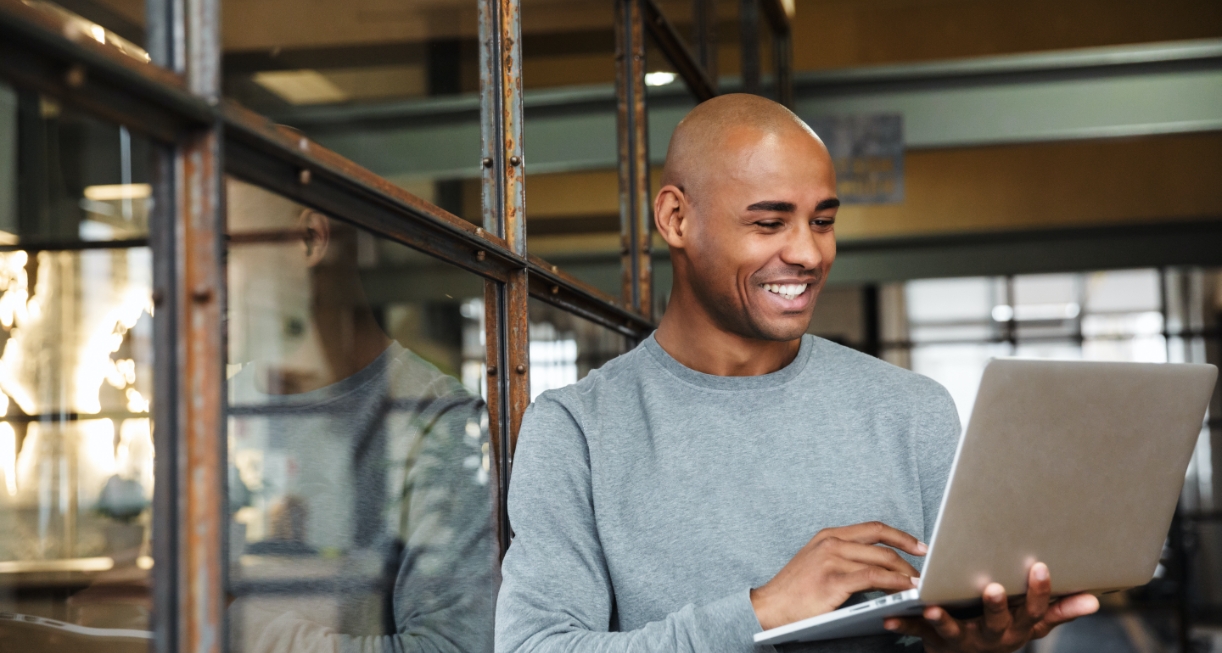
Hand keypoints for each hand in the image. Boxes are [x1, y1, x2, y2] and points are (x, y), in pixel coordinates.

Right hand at [751, 521, 926, 629]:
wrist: (770, 606)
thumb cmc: (795, 589)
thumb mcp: (817, 562)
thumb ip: (843, 556)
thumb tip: (875, 563)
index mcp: (829, 535)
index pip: (873, 528)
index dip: (900, 536)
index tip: (919, 546)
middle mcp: (831, 542)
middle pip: (881, 544)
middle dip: (909, 557)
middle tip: (925, 570)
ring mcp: (831, 560)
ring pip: (881, 561)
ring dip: (905, 573)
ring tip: (919, 584)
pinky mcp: (833, 580)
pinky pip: (873, 578)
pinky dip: (894, 582)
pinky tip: (904, 589)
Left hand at [883, 562, 1099, 651]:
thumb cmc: (1003, 630)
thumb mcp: (1032, 623)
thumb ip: (1059, 611)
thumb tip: (1096, 600)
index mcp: (1017, 628)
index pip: (1033, 609)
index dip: (1038, 590)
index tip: (1040, 566)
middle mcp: (992, 637)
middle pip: (997, 622)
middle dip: (996, 606)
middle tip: (994, 588)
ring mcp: (962, 640)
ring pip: (953, 631)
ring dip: (942, 620)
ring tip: (930, 607)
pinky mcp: (935, 641)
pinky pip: (916, 635)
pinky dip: (902, 627)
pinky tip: (888, 620)